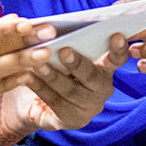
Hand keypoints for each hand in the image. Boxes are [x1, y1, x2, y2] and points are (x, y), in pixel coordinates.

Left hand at [0, 38, 123, 138]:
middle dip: (78, 63)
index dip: (118, 49)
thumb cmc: (52, 67)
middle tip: (64, 50)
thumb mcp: (60, 53)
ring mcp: (89, 107)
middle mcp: (102, 89)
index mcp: (105, 69)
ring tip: (36, 63)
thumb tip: (54, 25)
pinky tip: (27, 77)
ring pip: (71, 90)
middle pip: (92, 77)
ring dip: (53, 75)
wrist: (33, 101)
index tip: (116, 35)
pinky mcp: (72, 120)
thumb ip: (66, 41)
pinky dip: (40, 88)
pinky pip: (55, 103)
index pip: (117, 59)